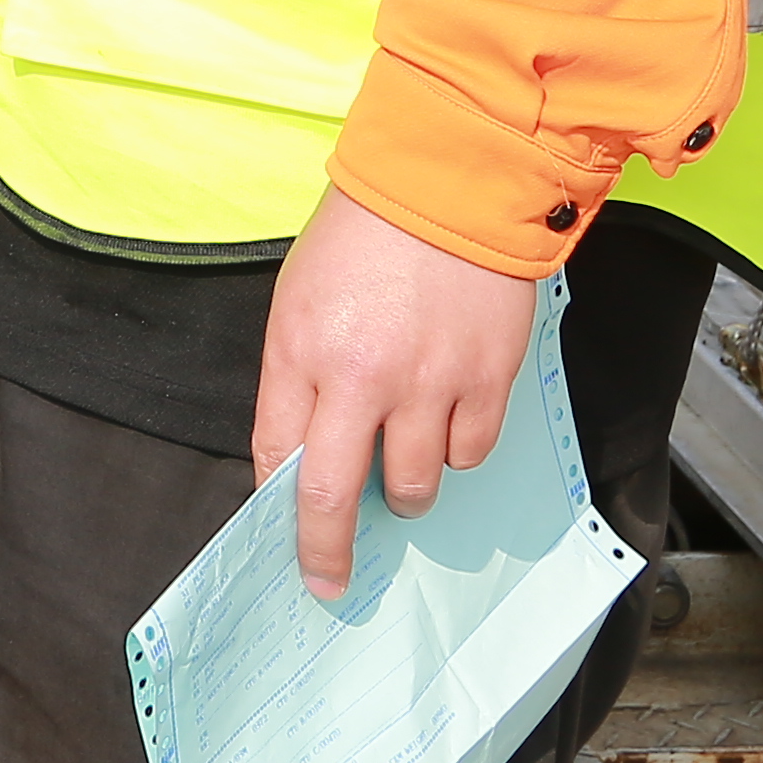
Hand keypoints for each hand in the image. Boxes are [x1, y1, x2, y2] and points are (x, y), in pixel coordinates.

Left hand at [249, 188, 542, 602]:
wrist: (449, 182)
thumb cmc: (364, 236)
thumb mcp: (300, 299)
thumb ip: (299, 377)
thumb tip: (305, 454)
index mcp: (300, 349)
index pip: (276, 456)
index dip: (279, 508)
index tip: (287, 542)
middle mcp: (359, 377)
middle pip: (333, 498)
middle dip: (327, 554)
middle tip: (331, 581)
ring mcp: (428, 384)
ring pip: (412, 486)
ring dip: (404, 492)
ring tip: (402, 462)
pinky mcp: (486, 380)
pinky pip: (469, 454)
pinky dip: (456, 452)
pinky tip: (448, 419)